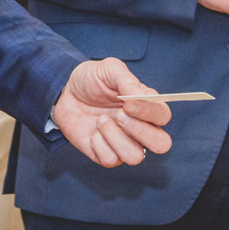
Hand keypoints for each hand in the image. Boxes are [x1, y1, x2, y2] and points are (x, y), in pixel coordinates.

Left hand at [52, 58, 172, 167]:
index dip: (149, 113)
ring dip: (116, 138)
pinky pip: (111, 159)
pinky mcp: (107, 155)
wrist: (65, 93)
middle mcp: (141, 128)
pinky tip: (92, 131)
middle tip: (118, 115)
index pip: (163, 116)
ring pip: (135, 157)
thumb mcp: (109, 69)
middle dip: (140, 131)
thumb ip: (126, 80)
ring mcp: (125, 143)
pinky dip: (99, 144)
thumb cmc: (92, 80)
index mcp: (147, 106)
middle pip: (161, 144)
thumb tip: (140, 96)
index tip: (127, 104)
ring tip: (100, 120)